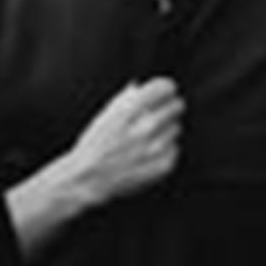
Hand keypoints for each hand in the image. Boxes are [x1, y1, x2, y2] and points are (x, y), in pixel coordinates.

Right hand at [64, 77, 183, 206]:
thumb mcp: (106, 115)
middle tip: (158, 115)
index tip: (163, 93)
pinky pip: (175, 148)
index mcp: (130, 110)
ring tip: (148, 139)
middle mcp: (145, 127)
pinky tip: (149, 154)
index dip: (165, 89)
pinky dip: (165, 150)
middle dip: (168, 107)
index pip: (165, 87)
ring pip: (176, 127)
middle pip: (177, 105)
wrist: (87, 179)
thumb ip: (127, 98)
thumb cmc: (94, 145)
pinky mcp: (162, 165)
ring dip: (165, 130)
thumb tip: (143, 86)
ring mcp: (155, 148)